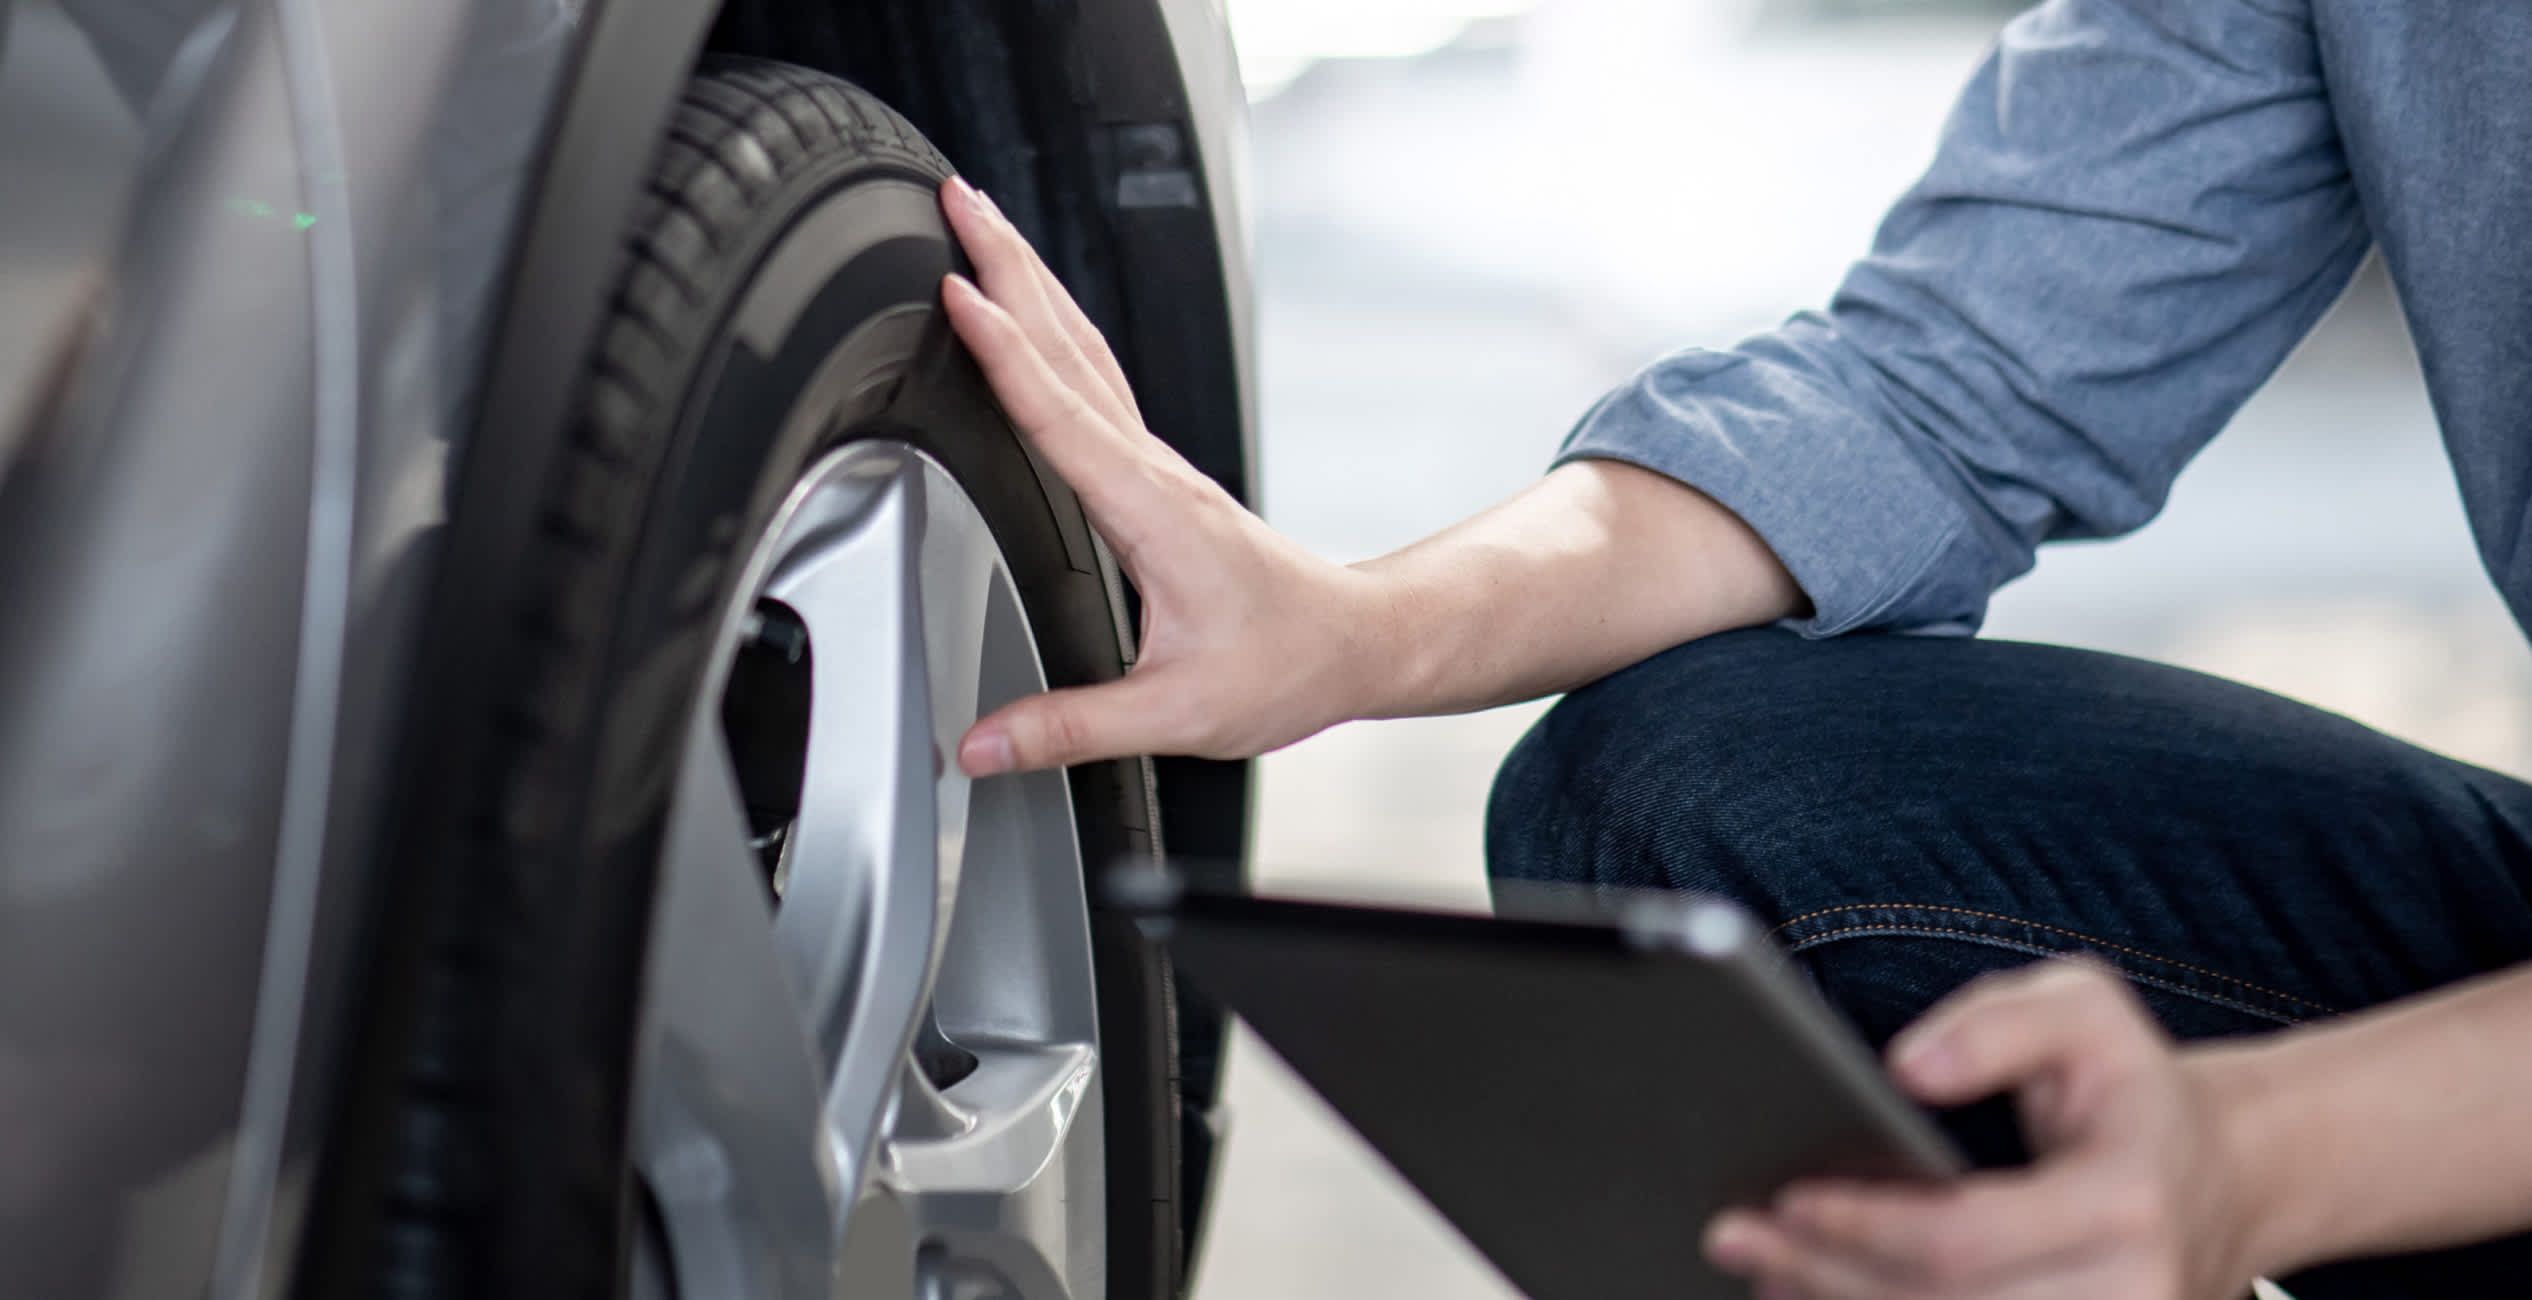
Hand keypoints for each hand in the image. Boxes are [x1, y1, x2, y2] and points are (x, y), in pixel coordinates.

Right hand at [936, 176, 1385, 774]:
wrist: (1355, 643)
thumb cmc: (1284, 666)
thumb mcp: (1175, 715)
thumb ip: (1069, 728)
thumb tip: (979, 746)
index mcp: (1151, 513)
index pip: (1063, 413)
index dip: (1004, 351)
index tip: (956, 291)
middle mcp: (1153, 471)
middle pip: (1070, 346)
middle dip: (1011, 264)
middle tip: (955, 197)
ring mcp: (1155, 465)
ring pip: (1084, 350)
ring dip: (1030, 280)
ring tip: (979, 224)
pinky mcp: (1154, 473)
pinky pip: (1092, 381)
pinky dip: (1050, 331)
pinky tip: (1028, 315)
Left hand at [1705, 959, 2266, 1299]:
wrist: (2225, 1175)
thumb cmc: (2131, 1089)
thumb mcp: (2084, 1008)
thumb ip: (1995, 1023)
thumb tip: (1906, 1068)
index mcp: (2124, 1203)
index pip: (1966, 1237)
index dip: (1866, 1224)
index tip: (1789, 1195)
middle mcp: (2128, 1292)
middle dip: (1825, 1272)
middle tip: (1735, 1233)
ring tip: (1764, 1266)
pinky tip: (1821, 1293)